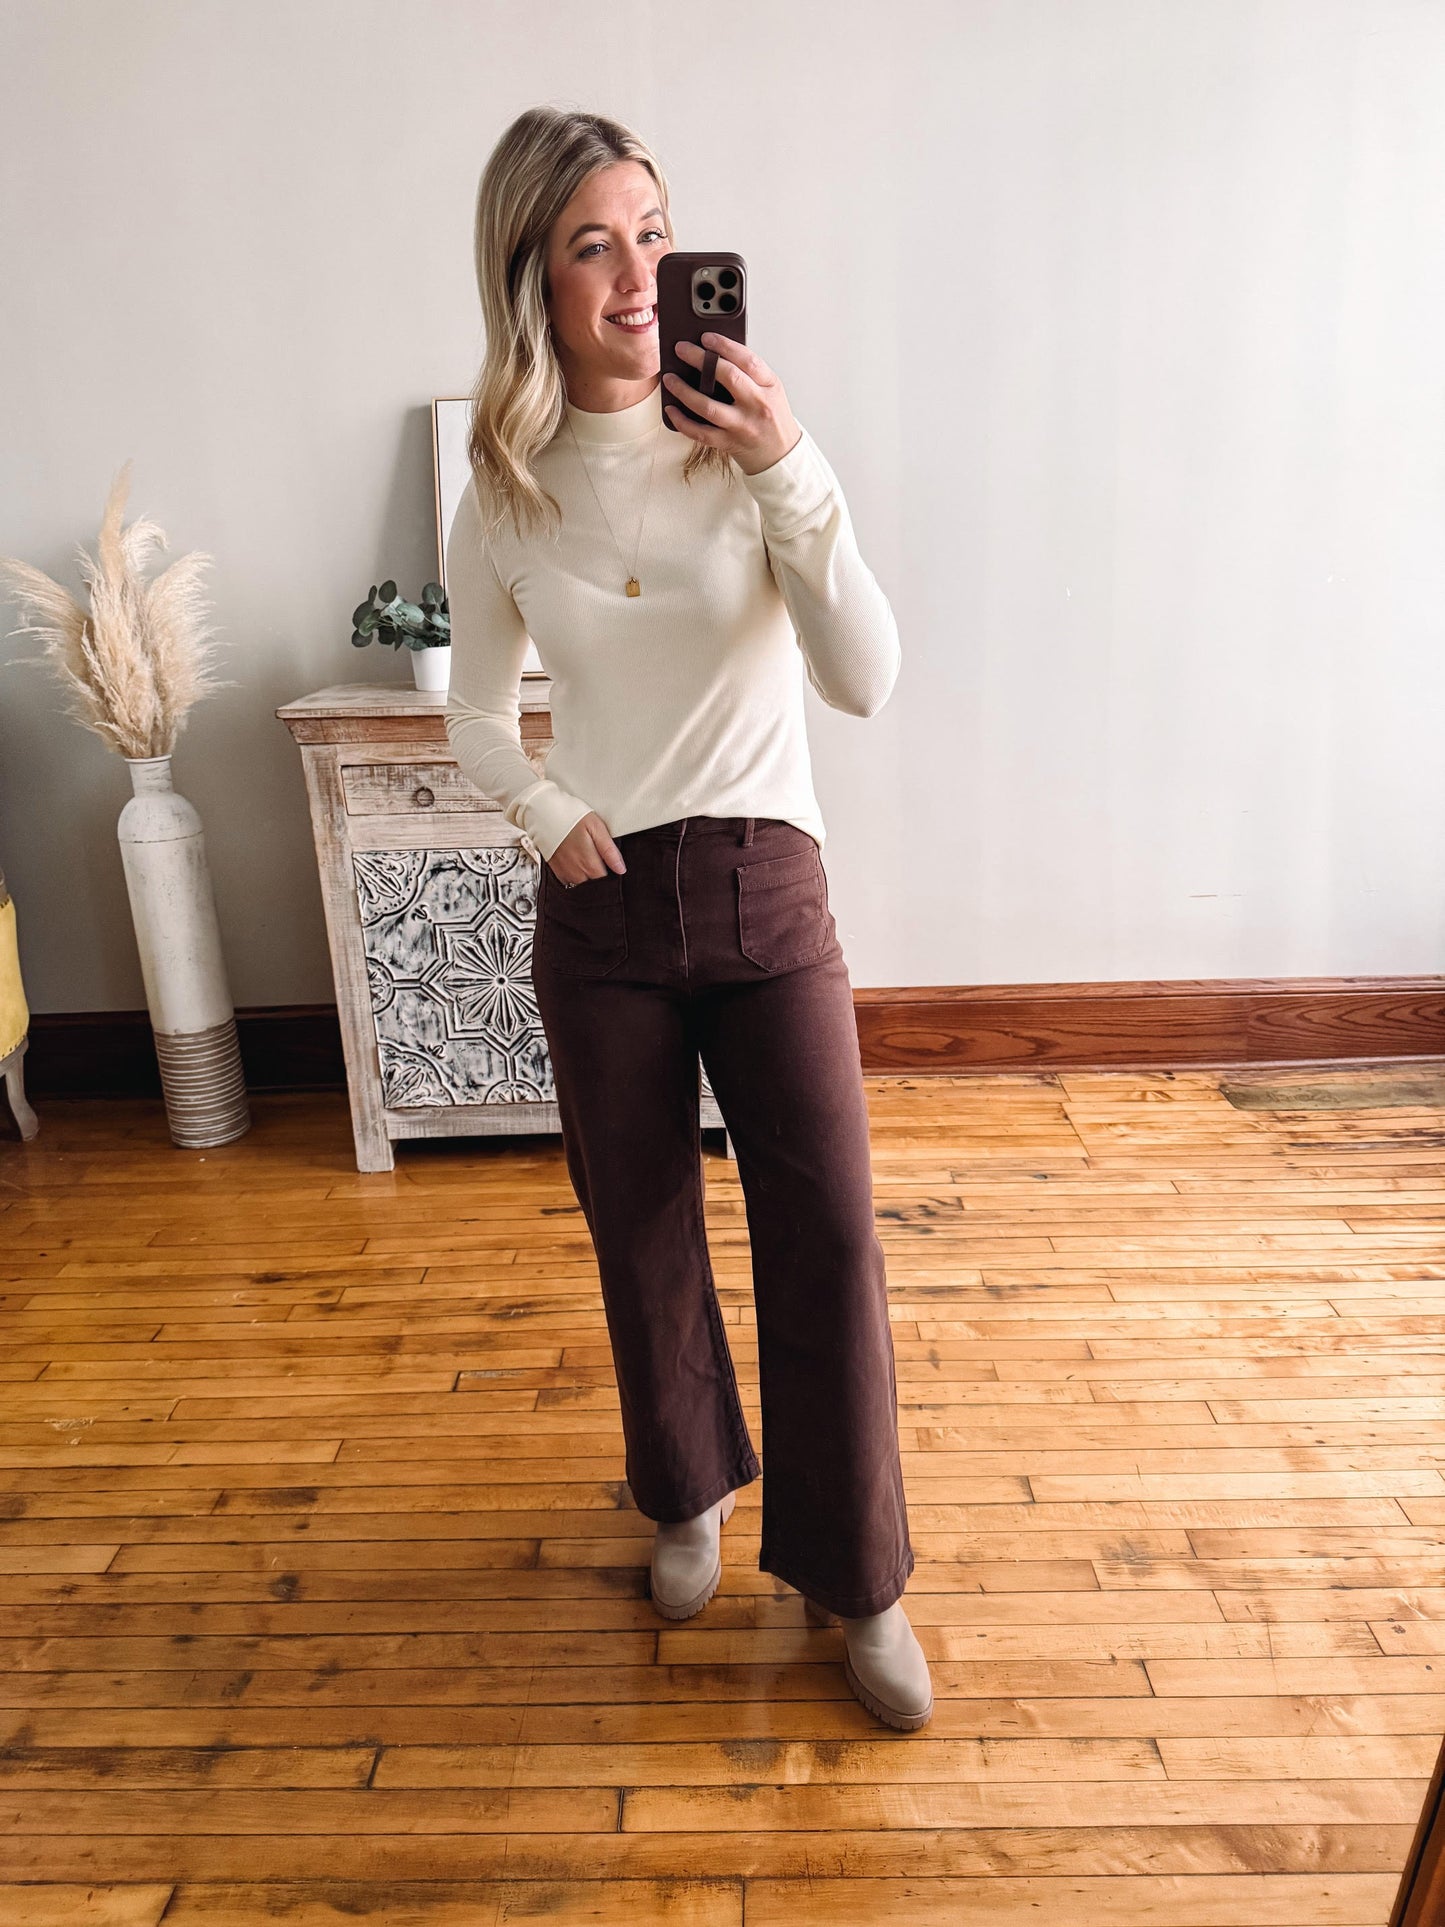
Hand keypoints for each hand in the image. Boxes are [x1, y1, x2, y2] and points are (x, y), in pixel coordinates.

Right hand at [548, 811, 626, 886]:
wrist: (545, 812)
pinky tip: (577, 861)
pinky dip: (575, 875)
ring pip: (581, 884)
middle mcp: (576, 872)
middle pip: (594, 885)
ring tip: (588, 858)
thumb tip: (621, 869)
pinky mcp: (556, 869)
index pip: (606, 882)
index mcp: (589, 864)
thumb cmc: (571, 816)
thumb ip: (609, 851)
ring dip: (587, 877)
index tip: (612, 867)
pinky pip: (569, 880)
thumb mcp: (596, 828)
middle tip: (600, 859)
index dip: (612, 876)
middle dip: (600, 877)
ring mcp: (564, 872)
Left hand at [663, 333, 801, 475]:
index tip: (706, 337)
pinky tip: (671, 409)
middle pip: (728, 377)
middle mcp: (757, 405)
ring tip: (670, 378)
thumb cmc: (772, 419)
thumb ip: (749, 374)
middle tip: (681, 349)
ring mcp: (742, 426)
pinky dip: (683, 421)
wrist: (781, 455)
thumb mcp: (770, 391)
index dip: (725, 345)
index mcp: (769, 386)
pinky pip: (701, 432)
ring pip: (709, 406)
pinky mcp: (729, 443)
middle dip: (700, 359)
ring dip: (684, 391)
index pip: (747, 360)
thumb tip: (714, 354)